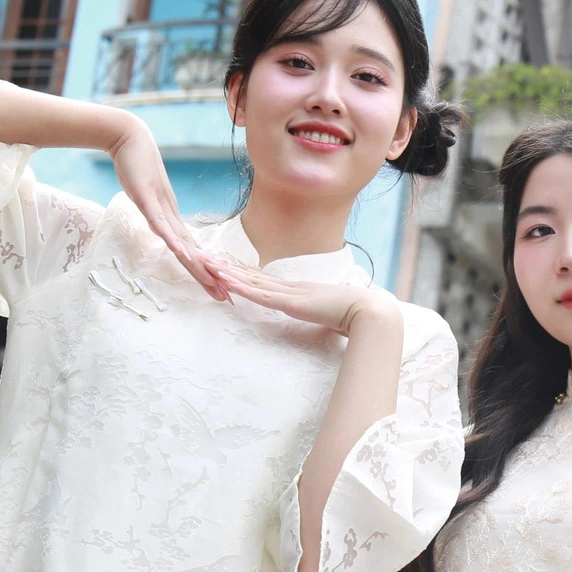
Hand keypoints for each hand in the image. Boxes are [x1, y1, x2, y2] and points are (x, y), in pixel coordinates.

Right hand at [108, 117, 229, 300]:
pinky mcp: (148, 199)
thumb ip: (158, 216)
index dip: (205, 274)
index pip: (192, 254)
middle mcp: (172, 218)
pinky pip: (160, 223)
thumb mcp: (150, 199)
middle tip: (227, 298)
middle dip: (210, 277)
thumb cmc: (139, 168)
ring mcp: (161, 208)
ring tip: (212, 282)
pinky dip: (171, 239)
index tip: (220, 292)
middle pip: (193, 254)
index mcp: (173, 221)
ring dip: (197, 264)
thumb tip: (167, 232)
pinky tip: (181, 252)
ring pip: (182, 242)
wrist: (130, 138)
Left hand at [215, 259, 401, 336]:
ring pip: (251, 282)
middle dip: (227, 267)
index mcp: (298, 290)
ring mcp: (290, 293)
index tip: (225, 265)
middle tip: (204, 257)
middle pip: (252, 276)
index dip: (243, 272)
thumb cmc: (354, 314)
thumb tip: (325, 315)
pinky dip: (242, 287)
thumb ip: (322, 312)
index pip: (264, 280)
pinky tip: (226, 281)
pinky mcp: (291, 303)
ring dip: (227, 273)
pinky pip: (261, 295)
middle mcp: (291, 287)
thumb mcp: (330, 314)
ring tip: (206, 263)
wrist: (367, 311)